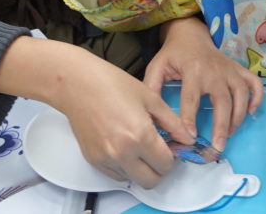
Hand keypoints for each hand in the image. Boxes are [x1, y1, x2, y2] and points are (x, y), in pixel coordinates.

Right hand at [5, 38, 193, 188]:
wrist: (78, 84)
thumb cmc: (111, 84)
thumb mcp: (150, 98)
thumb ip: (173, 123)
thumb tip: (187, 138)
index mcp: (140, 135)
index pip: (166, 164)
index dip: (172, 156)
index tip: (171, 147)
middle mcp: (122, 152)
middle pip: (151, 181)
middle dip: (159, 169)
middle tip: (159, 152)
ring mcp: (106, 158)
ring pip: (133, 180)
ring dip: (141, 168)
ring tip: (139, 144)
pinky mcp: (94, 160)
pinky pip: (116, 175)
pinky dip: (125, 166)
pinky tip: (124, 145)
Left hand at [145, 17, 263, 150]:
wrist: (191, 34)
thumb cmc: (173, 55)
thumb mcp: (157, 67)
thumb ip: (152, 88)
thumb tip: (151, 114)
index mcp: (192, 69)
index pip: (191, 97)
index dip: (190, 118)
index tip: (190, 137)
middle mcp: (214, 70)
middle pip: (222, 100)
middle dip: (221, 124)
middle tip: (218, 146)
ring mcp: (229, 69)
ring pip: (240, 94)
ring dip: (238, 116)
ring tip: (229, 134)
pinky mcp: (238, 69)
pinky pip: (254, 83)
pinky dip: (257, 97)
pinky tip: (251, 112)